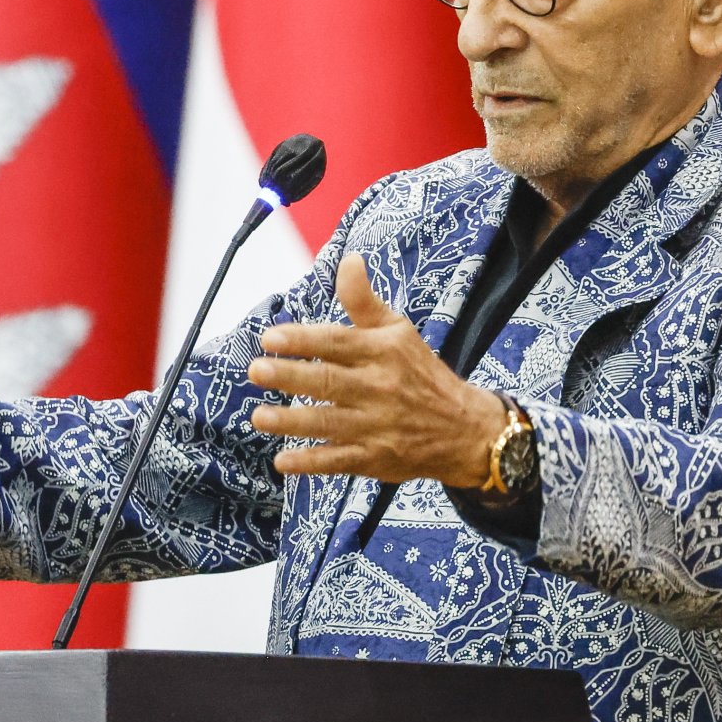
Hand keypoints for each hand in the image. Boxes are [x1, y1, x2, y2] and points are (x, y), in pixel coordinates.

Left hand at [247, 255, 507, 485]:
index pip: (338, 342)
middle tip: (257, 370)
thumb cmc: (420, 372)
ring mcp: (377, 426)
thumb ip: (363, 300)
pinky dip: (312, 463)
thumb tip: (348, 258)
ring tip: (259, 416)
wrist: (464, 428)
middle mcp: (380, 388)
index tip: (271, 337)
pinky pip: (339, 461)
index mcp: (383, 351)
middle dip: (291, 376)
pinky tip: (283, 461)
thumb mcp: (398, 330)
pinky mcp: (375, 458)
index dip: (304, 339)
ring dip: (292, 421)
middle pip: (329, 381)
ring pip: (329, 423)